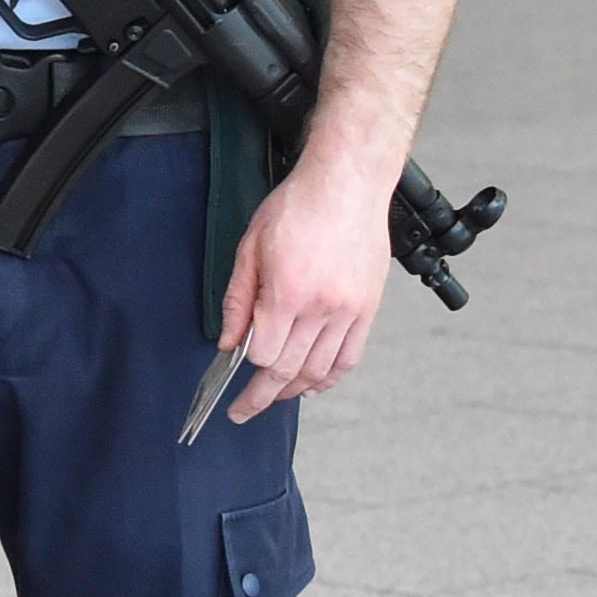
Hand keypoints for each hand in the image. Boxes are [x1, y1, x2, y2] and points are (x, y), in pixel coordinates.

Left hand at [216, 158, 394, 422]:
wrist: (347, 187)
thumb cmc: (296, 208)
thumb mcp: (250, 247)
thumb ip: (239, 300)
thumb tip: (229, 341)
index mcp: (288, 294)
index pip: (264, 354)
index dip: (244, 371)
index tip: (228, 382)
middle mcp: (323, 309)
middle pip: (291, 370)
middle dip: (265, 396)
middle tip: (245, 409)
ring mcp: (350, 312)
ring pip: (321, 370)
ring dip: (295, 390)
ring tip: (274, 398)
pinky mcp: (368, 310)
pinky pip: (350, 357)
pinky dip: (330, 377)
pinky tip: (313, 384)